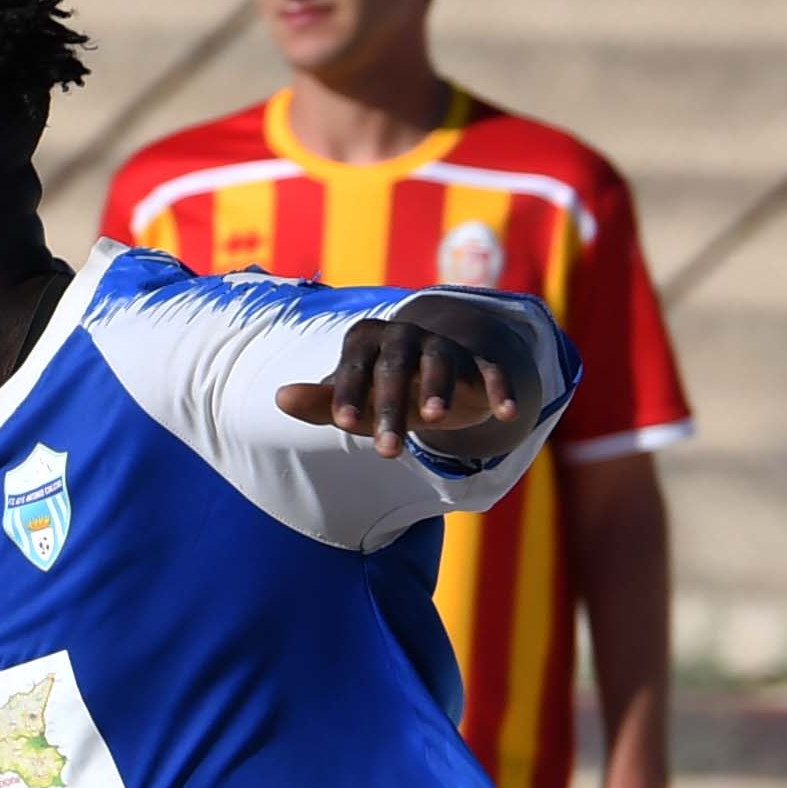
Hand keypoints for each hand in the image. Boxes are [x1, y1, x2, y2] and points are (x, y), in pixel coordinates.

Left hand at [279, 312, 513, 459]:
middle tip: (387, 452)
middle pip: (396, 366)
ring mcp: (446, 347)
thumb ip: (321, 401)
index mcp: (369, 339)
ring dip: (439, 387)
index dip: (349, 391)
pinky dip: (500, 389)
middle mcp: (407, 335)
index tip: (343, 423)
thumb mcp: (356, 397)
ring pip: (442, 361)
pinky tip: (508, 413)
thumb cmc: (384, 388)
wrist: (442, 369)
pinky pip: (492, 372)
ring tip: (436, 418)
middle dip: (392, 407)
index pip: (355, 364)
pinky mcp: (481, 363)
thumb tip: (279, 398)